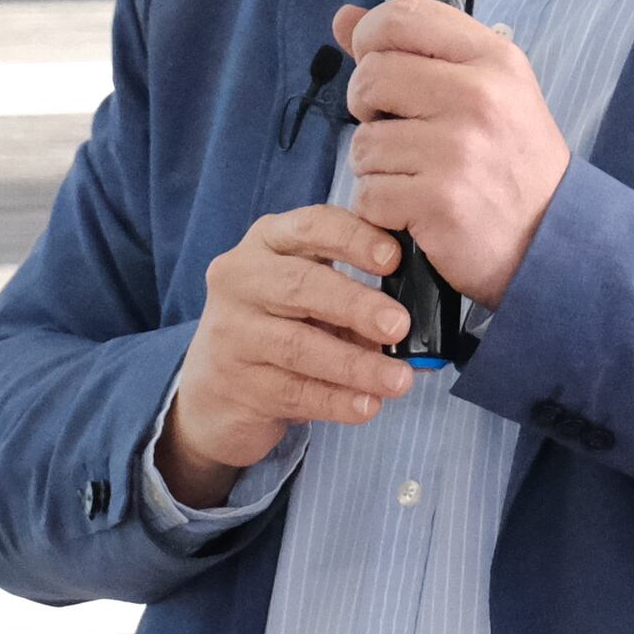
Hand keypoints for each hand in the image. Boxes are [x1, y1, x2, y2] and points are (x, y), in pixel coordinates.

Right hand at [159, 204, 419, 502]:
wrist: (216, 391)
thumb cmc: (279, 327)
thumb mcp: (307, 292)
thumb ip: (352, 289)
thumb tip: (416, 313)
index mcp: (267, 243)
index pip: (311, 226)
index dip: (353, 238)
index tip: (394, 258)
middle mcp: (241, 280)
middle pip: (300, 285)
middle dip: (355, 305)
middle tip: (400, 325)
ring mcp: (232, 333)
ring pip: (298, 345)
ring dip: (355, 364)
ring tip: (398, 379)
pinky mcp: (236, 384)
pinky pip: (294, 392)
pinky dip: (336, 400)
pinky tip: (368, 406)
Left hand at [337, 0, 568, 304]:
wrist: (553, 238)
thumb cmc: (512, 162)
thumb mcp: (488, 90)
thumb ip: (417, 50)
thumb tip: (343, 19)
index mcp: (493, 60)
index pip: (403, 17)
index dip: (369, 35)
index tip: (371, 61)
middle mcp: (478, 97)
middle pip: (370, 76)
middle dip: (366, 108)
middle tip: (395, 130)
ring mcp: (458, 150)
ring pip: (363, 142)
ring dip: (376, 166)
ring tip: (414, 176)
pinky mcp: (439, 201)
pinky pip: (368, 193)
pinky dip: (380, 208)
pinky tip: (413, 210)